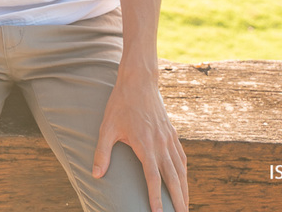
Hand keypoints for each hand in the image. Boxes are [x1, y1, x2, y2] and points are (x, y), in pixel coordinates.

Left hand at [92, 68, 187, 211]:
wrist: (139, 82)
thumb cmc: (120, 104)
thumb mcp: (107, 127)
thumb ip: (102, 152)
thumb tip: (96, 175)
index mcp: (145, 145)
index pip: (152, 178)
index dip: (156, 197)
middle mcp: (161, 144)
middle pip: (172, 178)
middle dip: (177, 200)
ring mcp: (169, 139)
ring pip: (180, 170)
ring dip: (184, 189)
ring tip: (185, 206)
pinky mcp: (172, 134)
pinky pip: (181, 158)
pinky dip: (184, 172)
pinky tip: (184, 180)